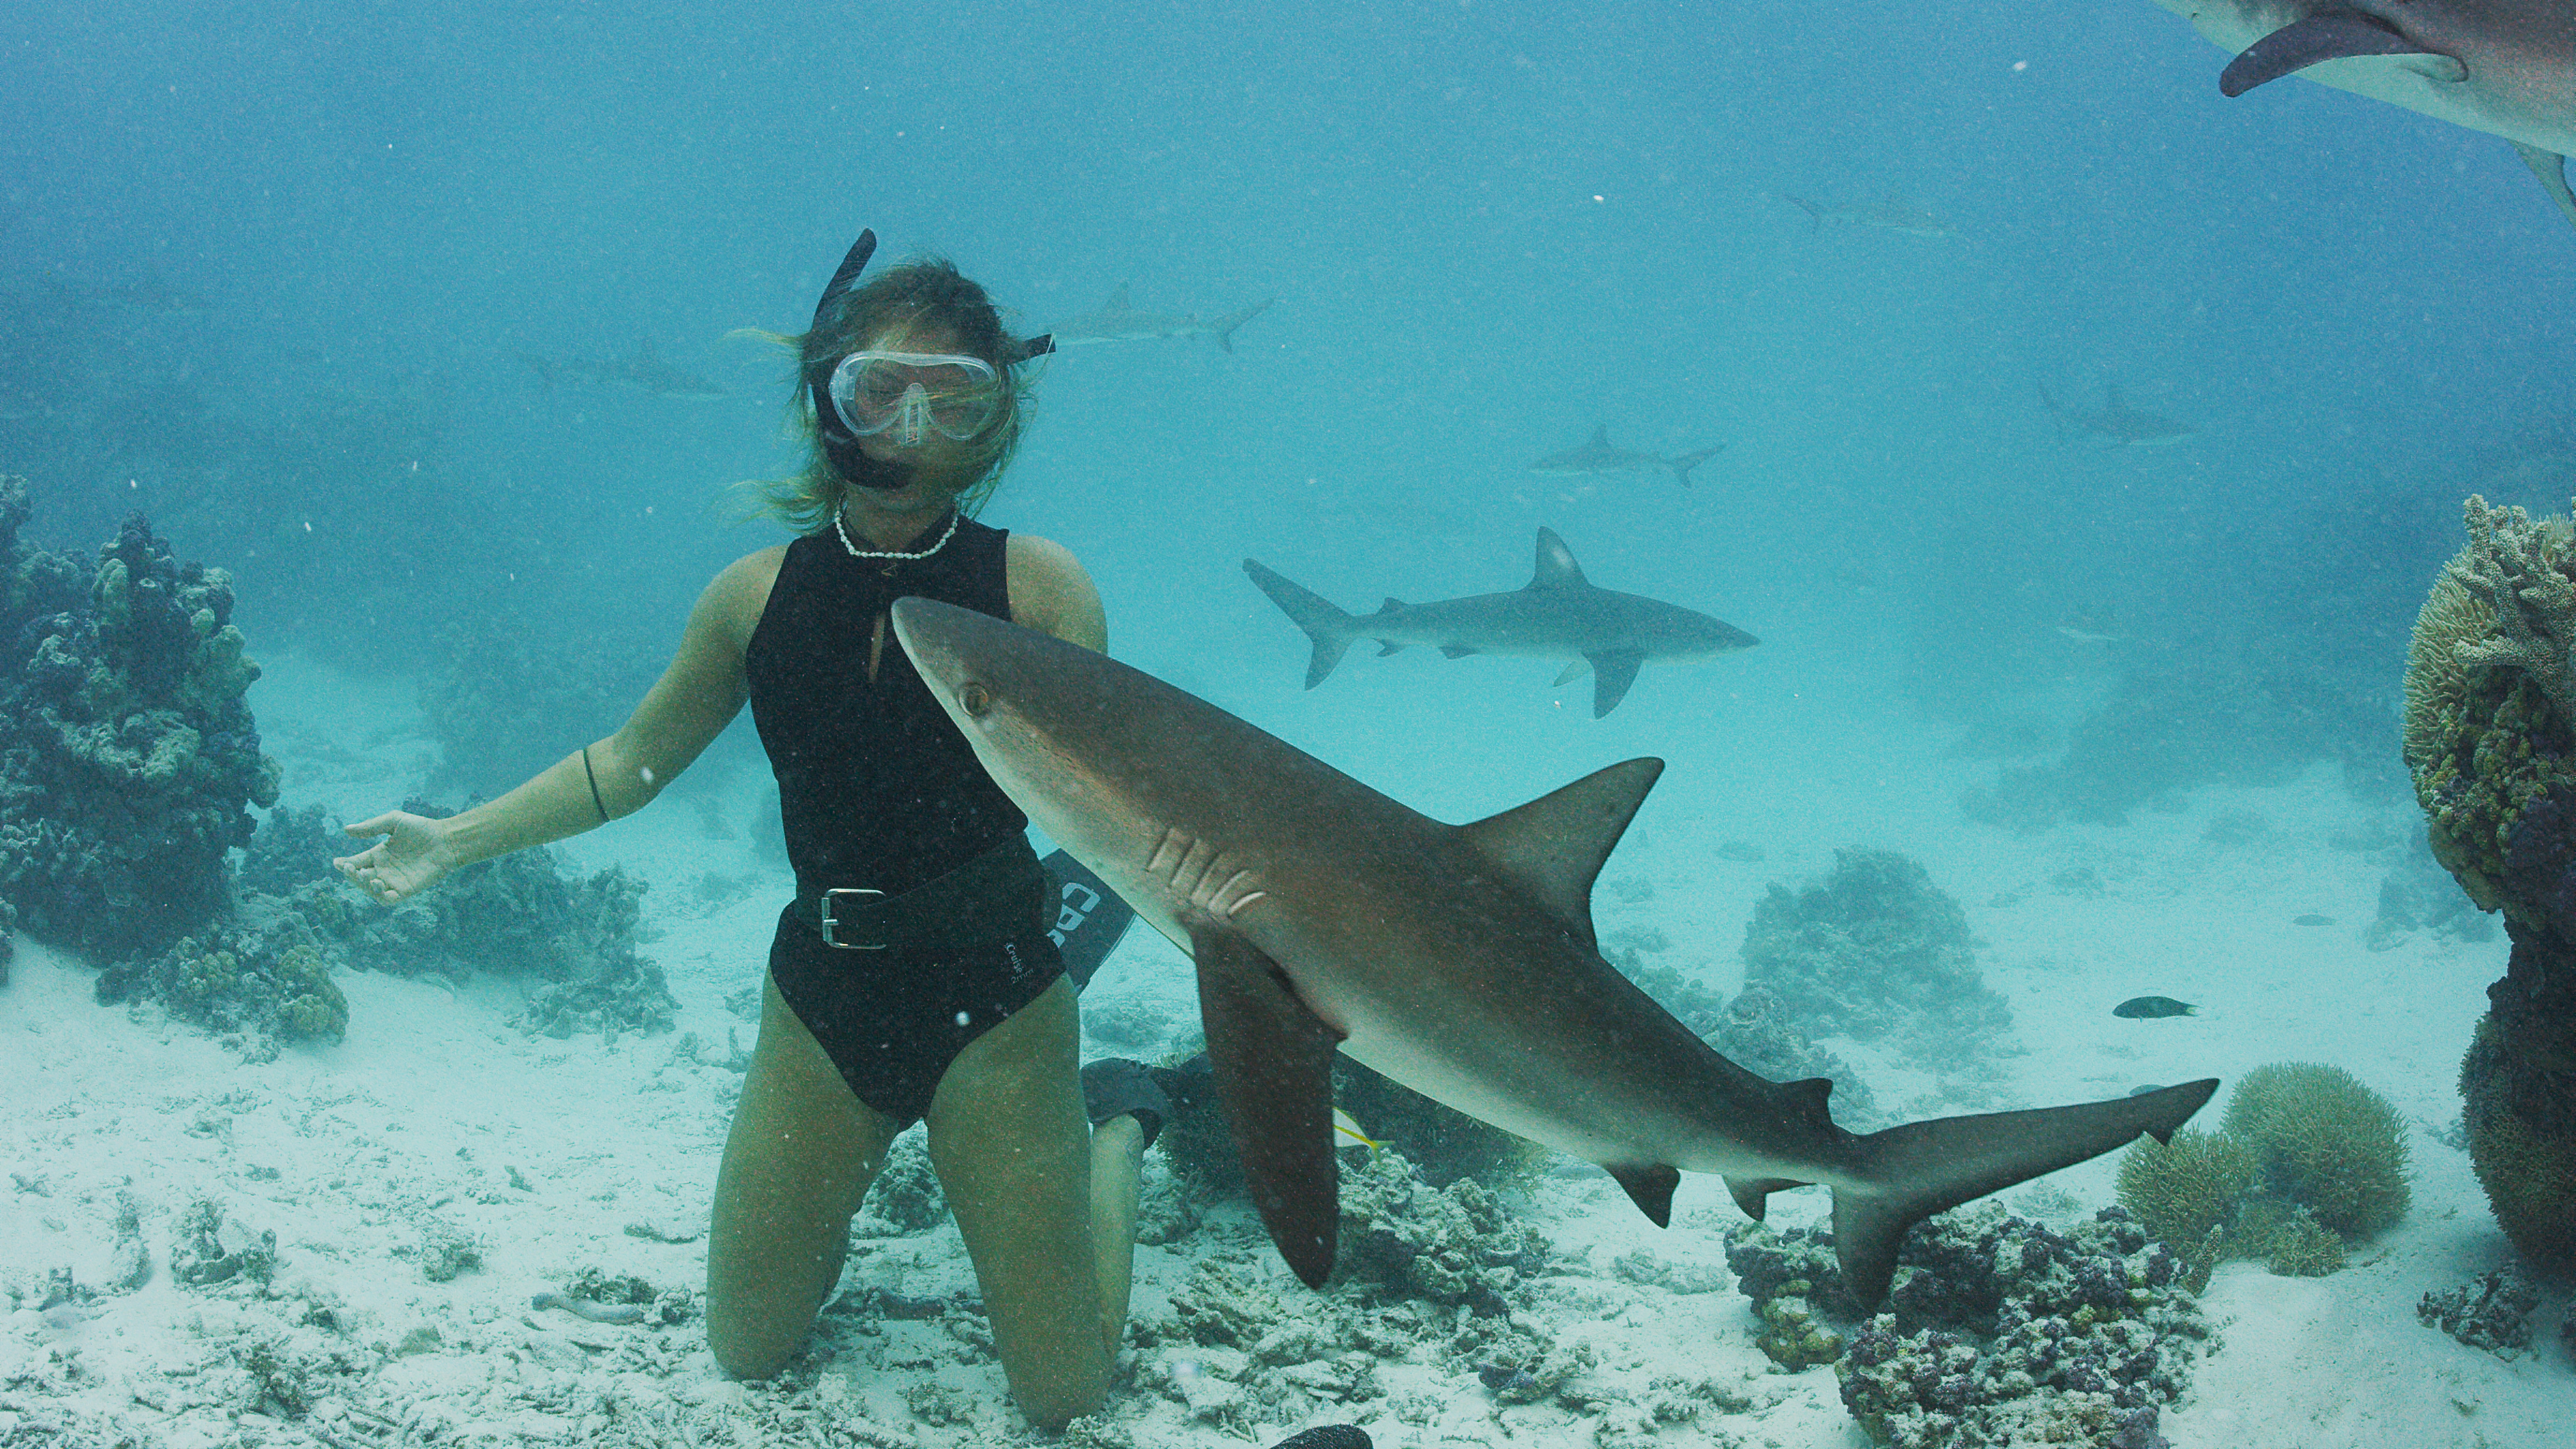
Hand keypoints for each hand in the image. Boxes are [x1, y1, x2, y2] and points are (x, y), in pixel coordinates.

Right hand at [333, 812, 457, 905]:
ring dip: (364, 886)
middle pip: (360, 878)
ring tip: (367, 875)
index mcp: (378, 855)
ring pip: (371, 891)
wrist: (446, 839)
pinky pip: (388, 899)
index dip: (344, 864)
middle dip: (351, 875)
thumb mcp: (394, 822)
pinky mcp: (406, 890)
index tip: (337, 862)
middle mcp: (383, 870)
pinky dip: (381, 896)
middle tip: (349, 867)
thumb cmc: (422, 829)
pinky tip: (380, 884)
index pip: (355, 863)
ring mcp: (394, 881)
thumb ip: (371, 827)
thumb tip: (346, 830)